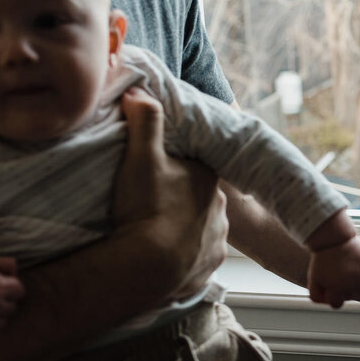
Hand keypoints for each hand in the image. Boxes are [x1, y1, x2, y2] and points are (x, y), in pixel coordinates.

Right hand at [113, 88, 227, 301]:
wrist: (148, 266)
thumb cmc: (146, 207)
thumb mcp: (141, 156)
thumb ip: (144, 121)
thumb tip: (138, 91)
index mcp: (208, 179)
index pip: (200, 166)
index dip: (182, 167)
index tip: (163, 172)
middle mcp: (221, 210)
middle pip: (201, 198)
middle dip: (182, 199)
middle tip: (153, 204)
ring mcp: (217, 241)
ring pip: (202, 229)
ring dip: (184, 230)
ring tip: (156, 233)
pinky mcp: (208, 269)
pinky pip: (197, 259)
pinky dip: (184, 257)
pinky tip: (164, 258)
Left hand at [307, 236, 359, 307]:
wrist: (334, 238)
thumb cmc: (322, 259)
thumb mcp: (313, 280)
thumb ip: (317, 297)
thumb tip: (330, 304)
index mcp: (337, 290)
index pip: (336, 304)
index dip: (330, 294)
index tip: (328, 283)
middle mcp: (353, 286)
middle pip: (350, 297)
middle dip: (342, 288)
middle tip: (337, 273)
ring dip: (356, 284)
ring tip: (348, 270)